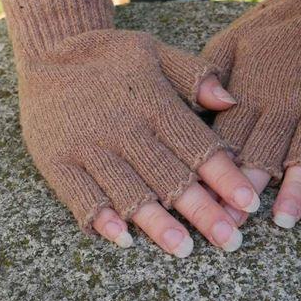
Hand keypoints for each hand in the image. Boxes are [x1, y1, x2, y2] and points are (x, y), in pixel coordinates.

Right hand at [3, 0, 259, 255]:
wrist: (52, 51)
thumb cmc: (111, 55)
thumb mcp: (155, 50)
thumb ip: (194, 75)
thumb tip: (230, 101)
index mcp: (153, 102)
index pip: (196, 145)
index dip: (225, 176)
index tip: (249, 203)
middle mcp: (124, 127)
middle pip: (170, 176)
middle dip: (203, 211)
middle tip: (230, 240)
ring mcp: (89, 145)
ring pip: (129, 192)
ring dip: (158, 224)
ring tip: (184, 249)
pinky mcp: (58, 159)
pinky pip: (80, 195)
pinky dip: (101, 218)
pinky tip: (123, 239)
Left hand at [201, 0, 300, 227]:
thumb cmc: (268, 29)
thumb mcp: (227, 44)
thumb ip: (210, 78)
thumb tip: (204, 114)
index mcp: (250, 93)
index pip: (230, 143)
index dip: (218, 175)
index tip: (208, 203)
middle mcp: (283, 103)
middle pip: (264, 155)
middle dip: (249, 192)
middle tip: (238, 225)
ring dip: (294, 189)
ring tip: (284, 219)